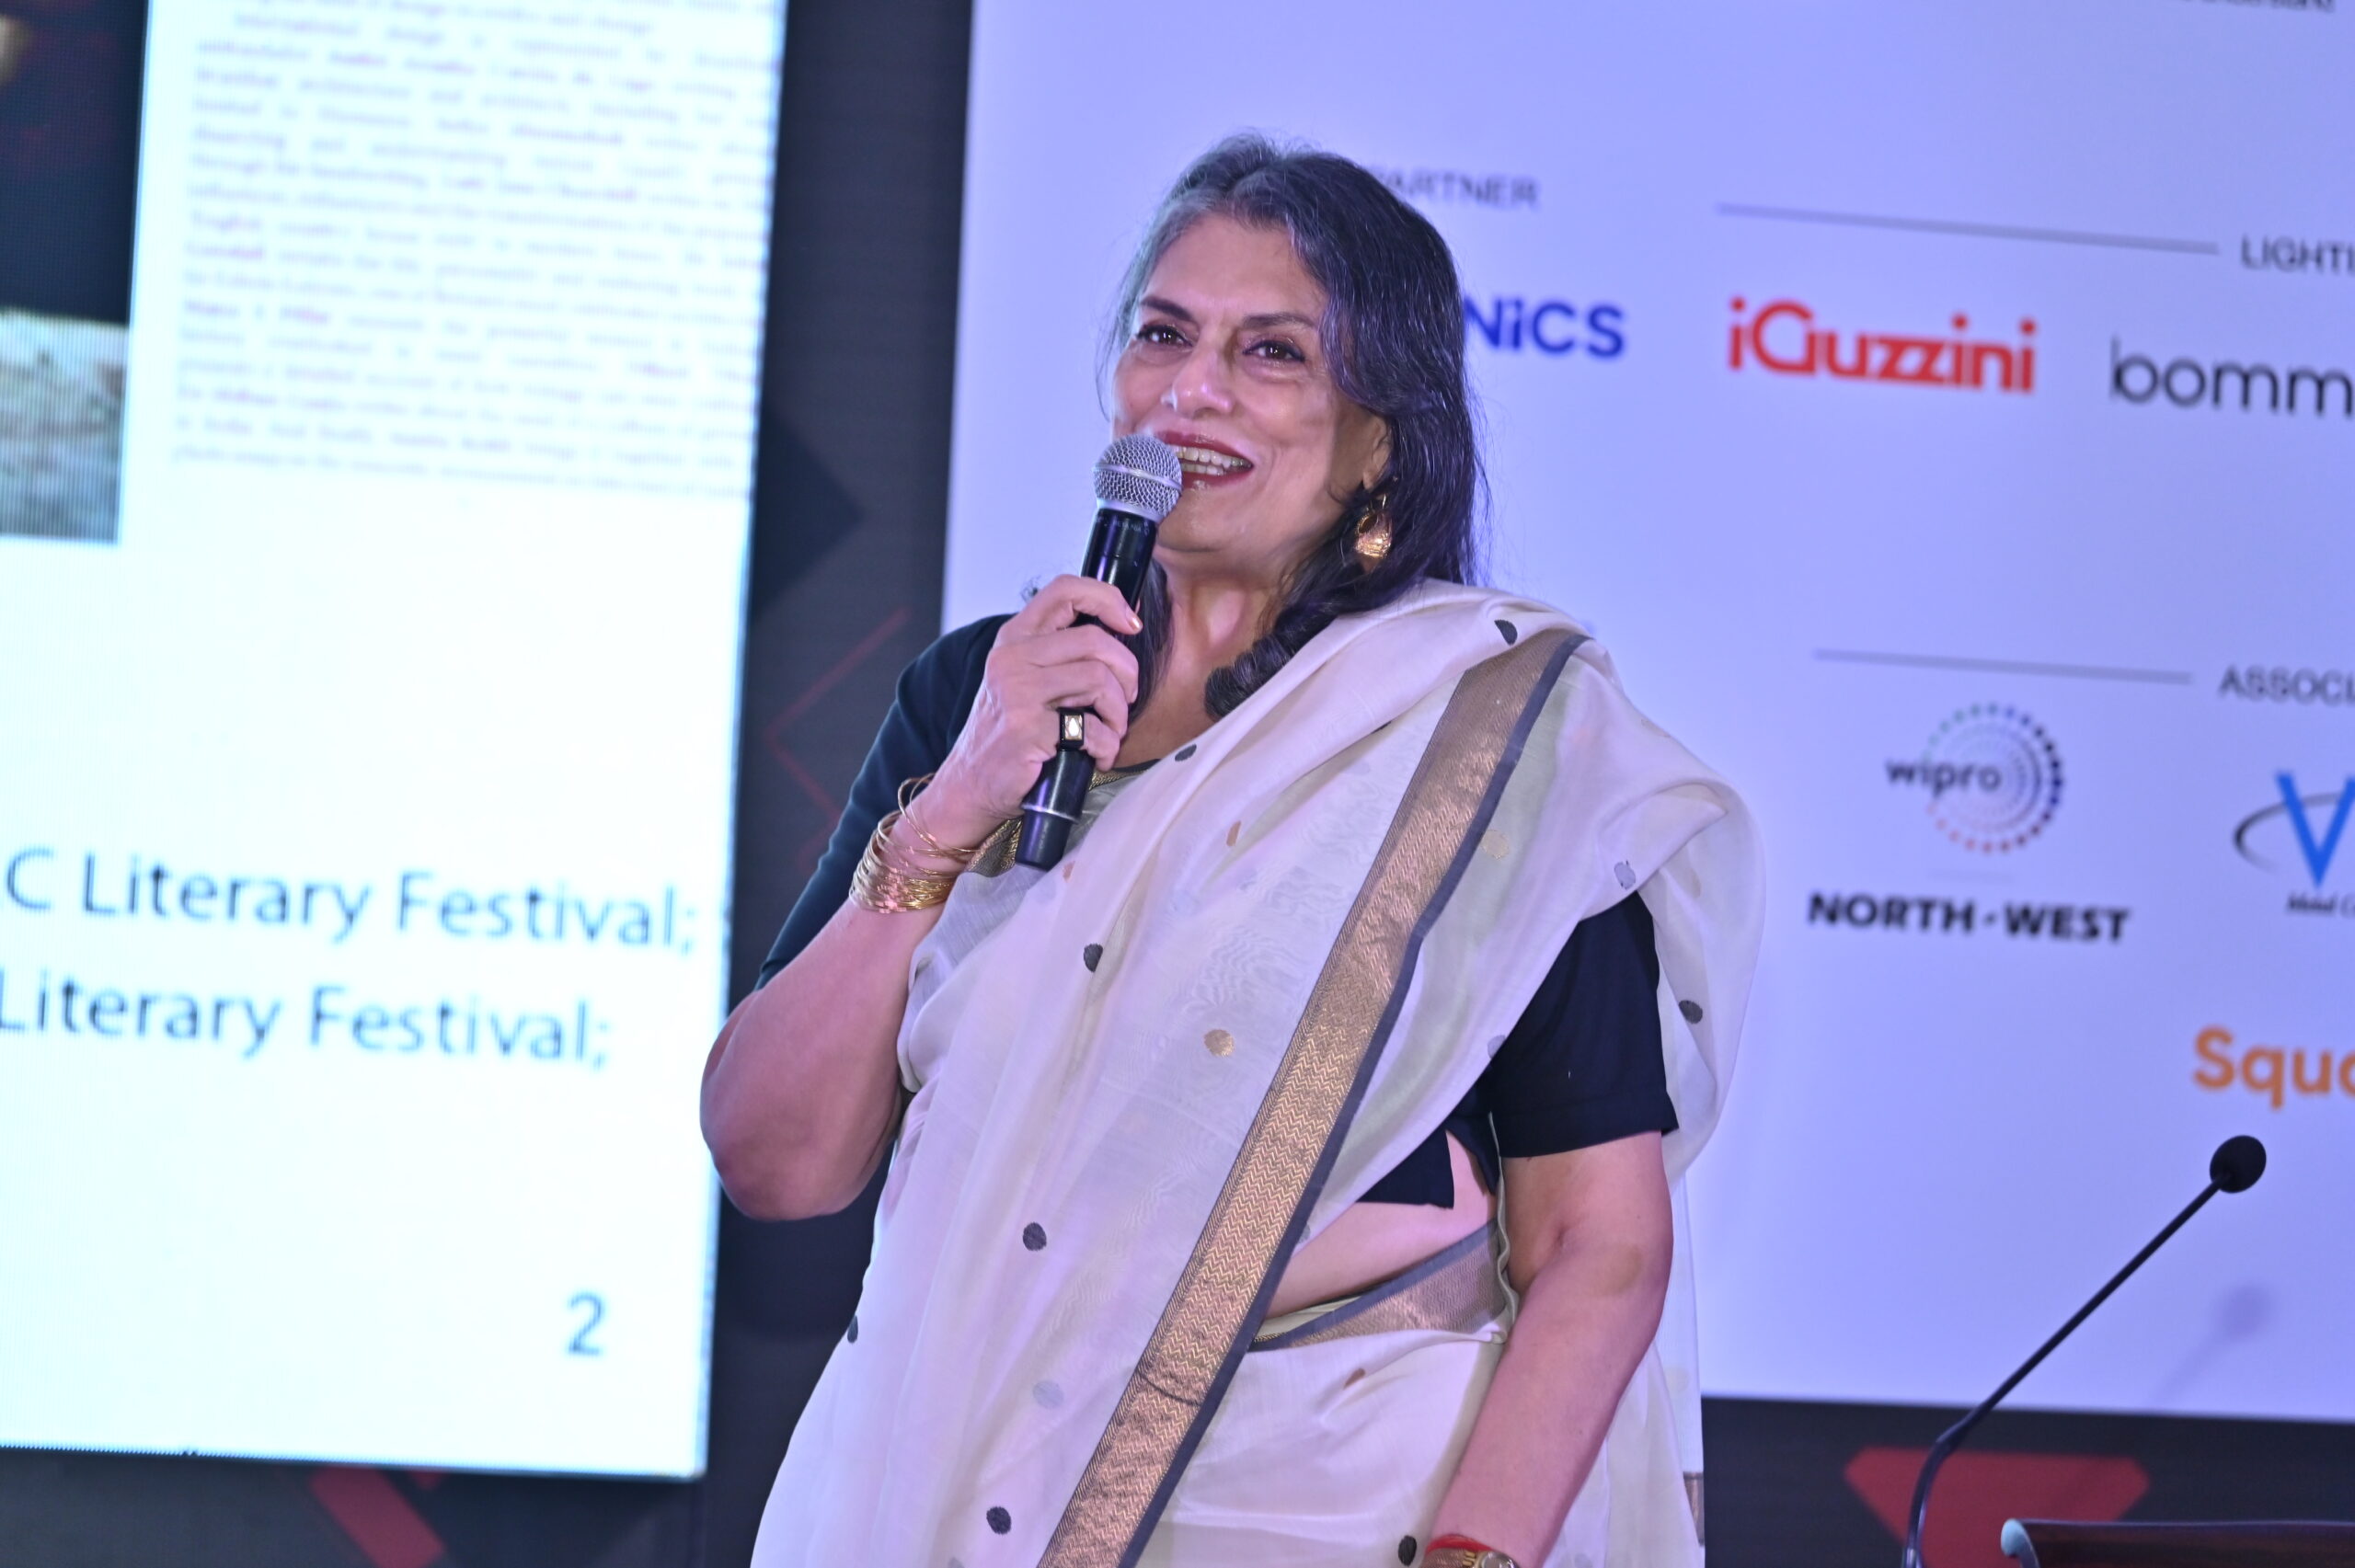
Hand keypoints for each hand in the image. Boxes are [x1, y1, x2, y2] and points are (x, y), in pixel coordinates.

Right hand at [914, 577, 1141, 848]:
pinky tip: (1094, 757)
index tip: (1131, 625)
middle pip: (1096, 640)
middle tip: (1125, 700)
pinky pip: (1092, 729)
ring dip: (1118, 714)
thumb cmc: (1008, 734)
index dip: (1108, 599)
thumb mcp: (1023, 679)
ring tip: (1109, 732)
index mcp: (1014, 639)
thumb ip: (1060, 653)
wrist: (970, 786)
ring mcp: (1017, 693)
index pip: (1064, 590)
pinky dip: (1106, 747)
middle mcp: (1012, 658)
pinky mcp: (1027, 730)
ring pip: (1100, 680)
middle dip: (1127, 674)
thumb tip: (1122, 630)